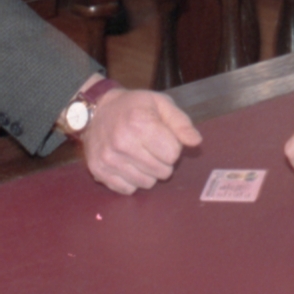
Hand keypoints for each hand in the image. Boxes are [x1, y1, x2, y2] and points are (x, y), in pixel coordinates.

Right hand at [80, 88, 202, 193]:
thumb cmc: (133, 106)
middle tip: (152, 147)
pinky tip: (127, 164)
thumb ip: (181, 123)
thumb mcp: (161, 104)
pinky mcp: (99, 171)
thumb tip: (196, 142)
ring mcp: (109, 159)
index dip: (172, 146)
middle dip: (162, 161)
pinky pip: (128, 189)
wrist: (97, 110)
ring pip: (147, 183)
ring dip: (148, 172)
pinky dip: (132, 180)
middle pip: (162, 171)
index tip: (163, 137)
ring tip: (140, 154)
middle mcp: (122, 143)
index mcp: (140, 123)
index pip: (173, 154)